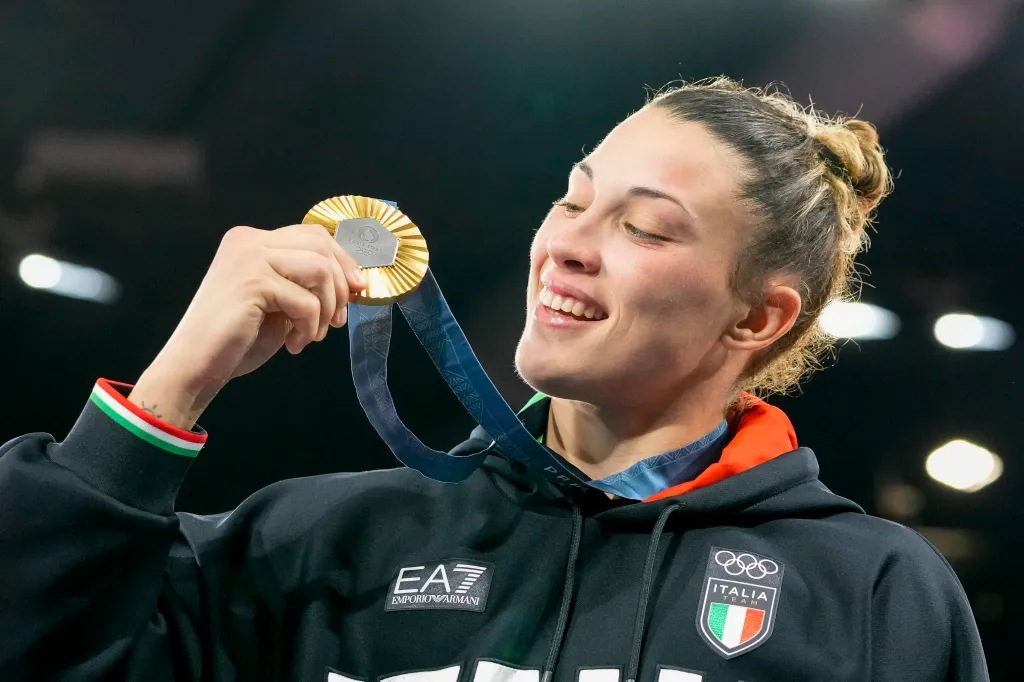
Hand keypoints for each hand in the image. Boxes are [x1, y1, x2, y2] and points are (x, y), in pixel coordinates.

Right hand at [128, 224, 365, 428]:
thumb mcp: (280, 302)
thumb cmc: (237, 338)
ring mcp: (249, 257)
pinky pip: (306, 302)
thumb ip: (305, 284)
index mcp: (253, 240)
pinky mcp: (252, 281)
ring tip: (313, 335)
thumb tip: (354, 281)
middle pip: (321, 245)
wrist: (196, 365)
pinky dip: (309, 327)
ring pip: (320, 270)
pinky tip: (293, 345)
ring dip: (327, 309)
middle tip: (337, 321)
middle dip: (341, 285)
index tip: (357, 291)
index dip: (343, 262)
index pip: (314, 235)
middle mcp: (249, 240)